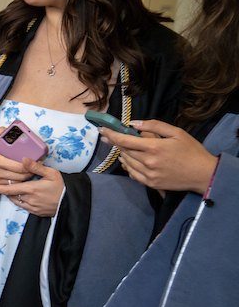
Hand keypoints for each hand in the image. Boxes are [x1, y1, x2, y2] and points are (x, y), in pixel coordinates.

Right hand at [0, 127, 33, 186]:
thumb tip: (9, 128)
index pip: (18, 166)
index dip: (30, 165)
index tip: (36, 161)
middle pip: (20, 176)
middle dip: (31, 172)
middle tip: (36, 167)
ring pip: (16, 183)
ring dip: (25, 179)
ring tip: (30, 172)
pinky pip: (9, 187)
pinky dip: (16, 183)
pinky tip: (20, 178)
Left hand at [0, 157, 63, 217]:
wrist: (73, 202)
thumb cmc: (63, 186)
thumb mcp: (51, 173)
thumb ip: (35, 167)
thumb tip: (23, 159)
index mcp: (31, 189)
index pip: (8, 189)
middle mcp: (29, 200)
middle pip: (10, 195)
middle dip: (3, 190)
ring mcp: (33, 207)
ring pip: (16, 201)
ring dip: (11, 195)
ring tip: (9, 188)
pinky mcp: (36, 212)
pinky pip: (23, 206)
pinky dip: (19, 200)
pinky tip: (21, 195)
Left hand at [100, 119, 218, 194]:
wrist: (204, 174)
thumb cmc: (192, 151)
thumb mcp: (176, 132)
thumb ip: (154, 126)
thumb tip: (133, 123)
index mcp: (154, 147)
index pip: (125, 140)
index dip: (111, 134)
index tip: (102, 130)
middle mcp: (148, 161)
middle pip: (124, 150)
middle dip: (115, 142)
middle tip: (109, 137)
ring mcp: (149, 174)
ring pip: (127, 162)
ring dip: (122, 154)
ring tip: (122, 148)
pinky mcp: (151, 183)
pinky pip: (133, 174)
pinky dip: (128, 166)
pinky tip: (129, 161)